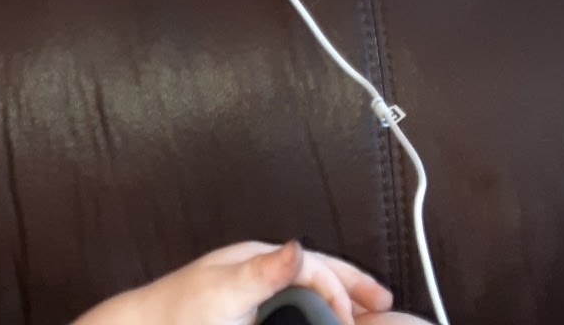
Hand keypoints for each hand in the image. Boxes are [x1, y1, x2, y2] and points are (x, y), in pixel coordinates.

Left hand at [72, 238, 397, 324]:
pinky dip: (312, 308)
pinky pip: (289, 303)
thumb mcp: (225, 293)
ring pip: (305, 286)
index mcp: (256, 258)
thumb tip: (299, 245)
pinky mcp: (243, 308)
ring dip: (336, 296)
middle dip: (352, 283)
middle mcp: (257, 268)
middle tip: (385, 300)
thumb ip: (263, 271)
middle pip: (316, 270)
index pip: (313, 266)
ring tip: (362, 311)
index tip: (356, 319)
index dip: (340, 291)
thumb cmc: (178, 311)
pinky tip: (317, 318)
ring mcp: (250, 288)